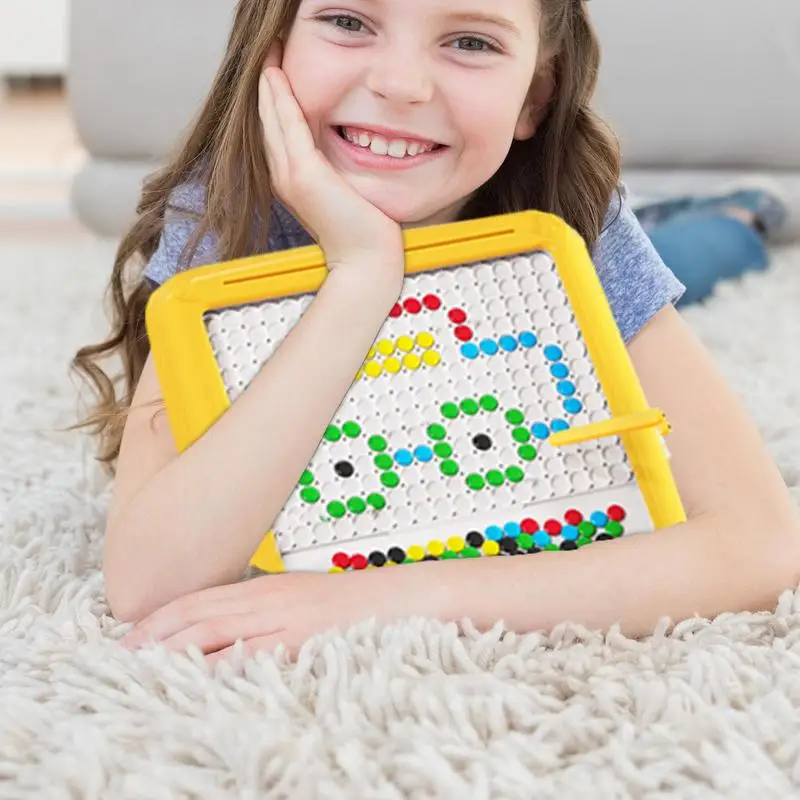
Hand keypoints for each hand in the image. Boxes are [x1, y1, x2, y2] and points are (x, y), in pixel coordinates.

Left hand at [120, 562, 447, 662]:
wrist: (400, 596)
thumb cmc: (353, 600)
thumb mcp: (304, 598)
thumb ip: (268, 610)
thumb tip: (234, 630)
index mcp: (268, 587)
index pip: (204, 597)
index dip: (165, 615)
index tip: (135, 631)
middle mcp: (269, 598)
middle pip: (202, 612)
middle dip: (158, 632)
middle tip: (122, 652)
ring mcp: (285, 617)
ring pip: (219, 630)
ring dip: (177, 647)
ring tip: (143, 663)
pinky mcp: (303, 637)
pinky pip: (255, 652)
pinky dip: (223, 664)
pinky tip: (199, 675)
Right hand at [259, 41, 403, 274]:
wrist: (366, 261)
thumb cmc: (364, 232)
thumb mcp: (347, 194)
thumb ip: (337, 171)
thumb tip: (350, 149)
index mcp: (293, 181)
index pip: (278, 131)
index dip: (274, 99)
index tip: (277, 69)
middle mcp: (284, 177)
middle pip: (267, 120)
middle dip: (267, 84)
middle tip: (269, 50)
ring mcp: (290, 176)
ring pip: (272, 118)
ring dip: (268, 83)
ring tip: (269, 53)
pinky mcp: (304, 175)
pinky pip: (288, 126)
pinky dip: (281, 98)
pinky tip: (276, 75)